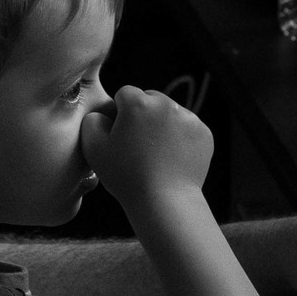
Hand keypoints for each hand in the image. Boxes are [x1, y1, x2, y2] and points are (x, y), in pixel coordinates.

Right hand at [79, 86, 212, 203]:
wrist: (164, 201)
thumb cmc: (126, 177)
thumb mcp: (94, 149)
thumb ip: (92, 122)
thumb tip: (102, 114)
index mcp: (138, 103)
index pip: (125, 94)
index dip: (120, 113)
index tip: (121, 133)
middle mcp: (166, 104)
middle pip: (150, 99)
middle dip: (143, 114)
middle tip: (138, 144)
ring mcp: (188, 117)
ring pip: (170, 112)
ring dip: (162, 125)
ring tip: (156, 154)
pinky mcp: (203, 133)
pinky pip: (187, 127)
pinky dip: (181, 138)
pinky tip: (172, 158)